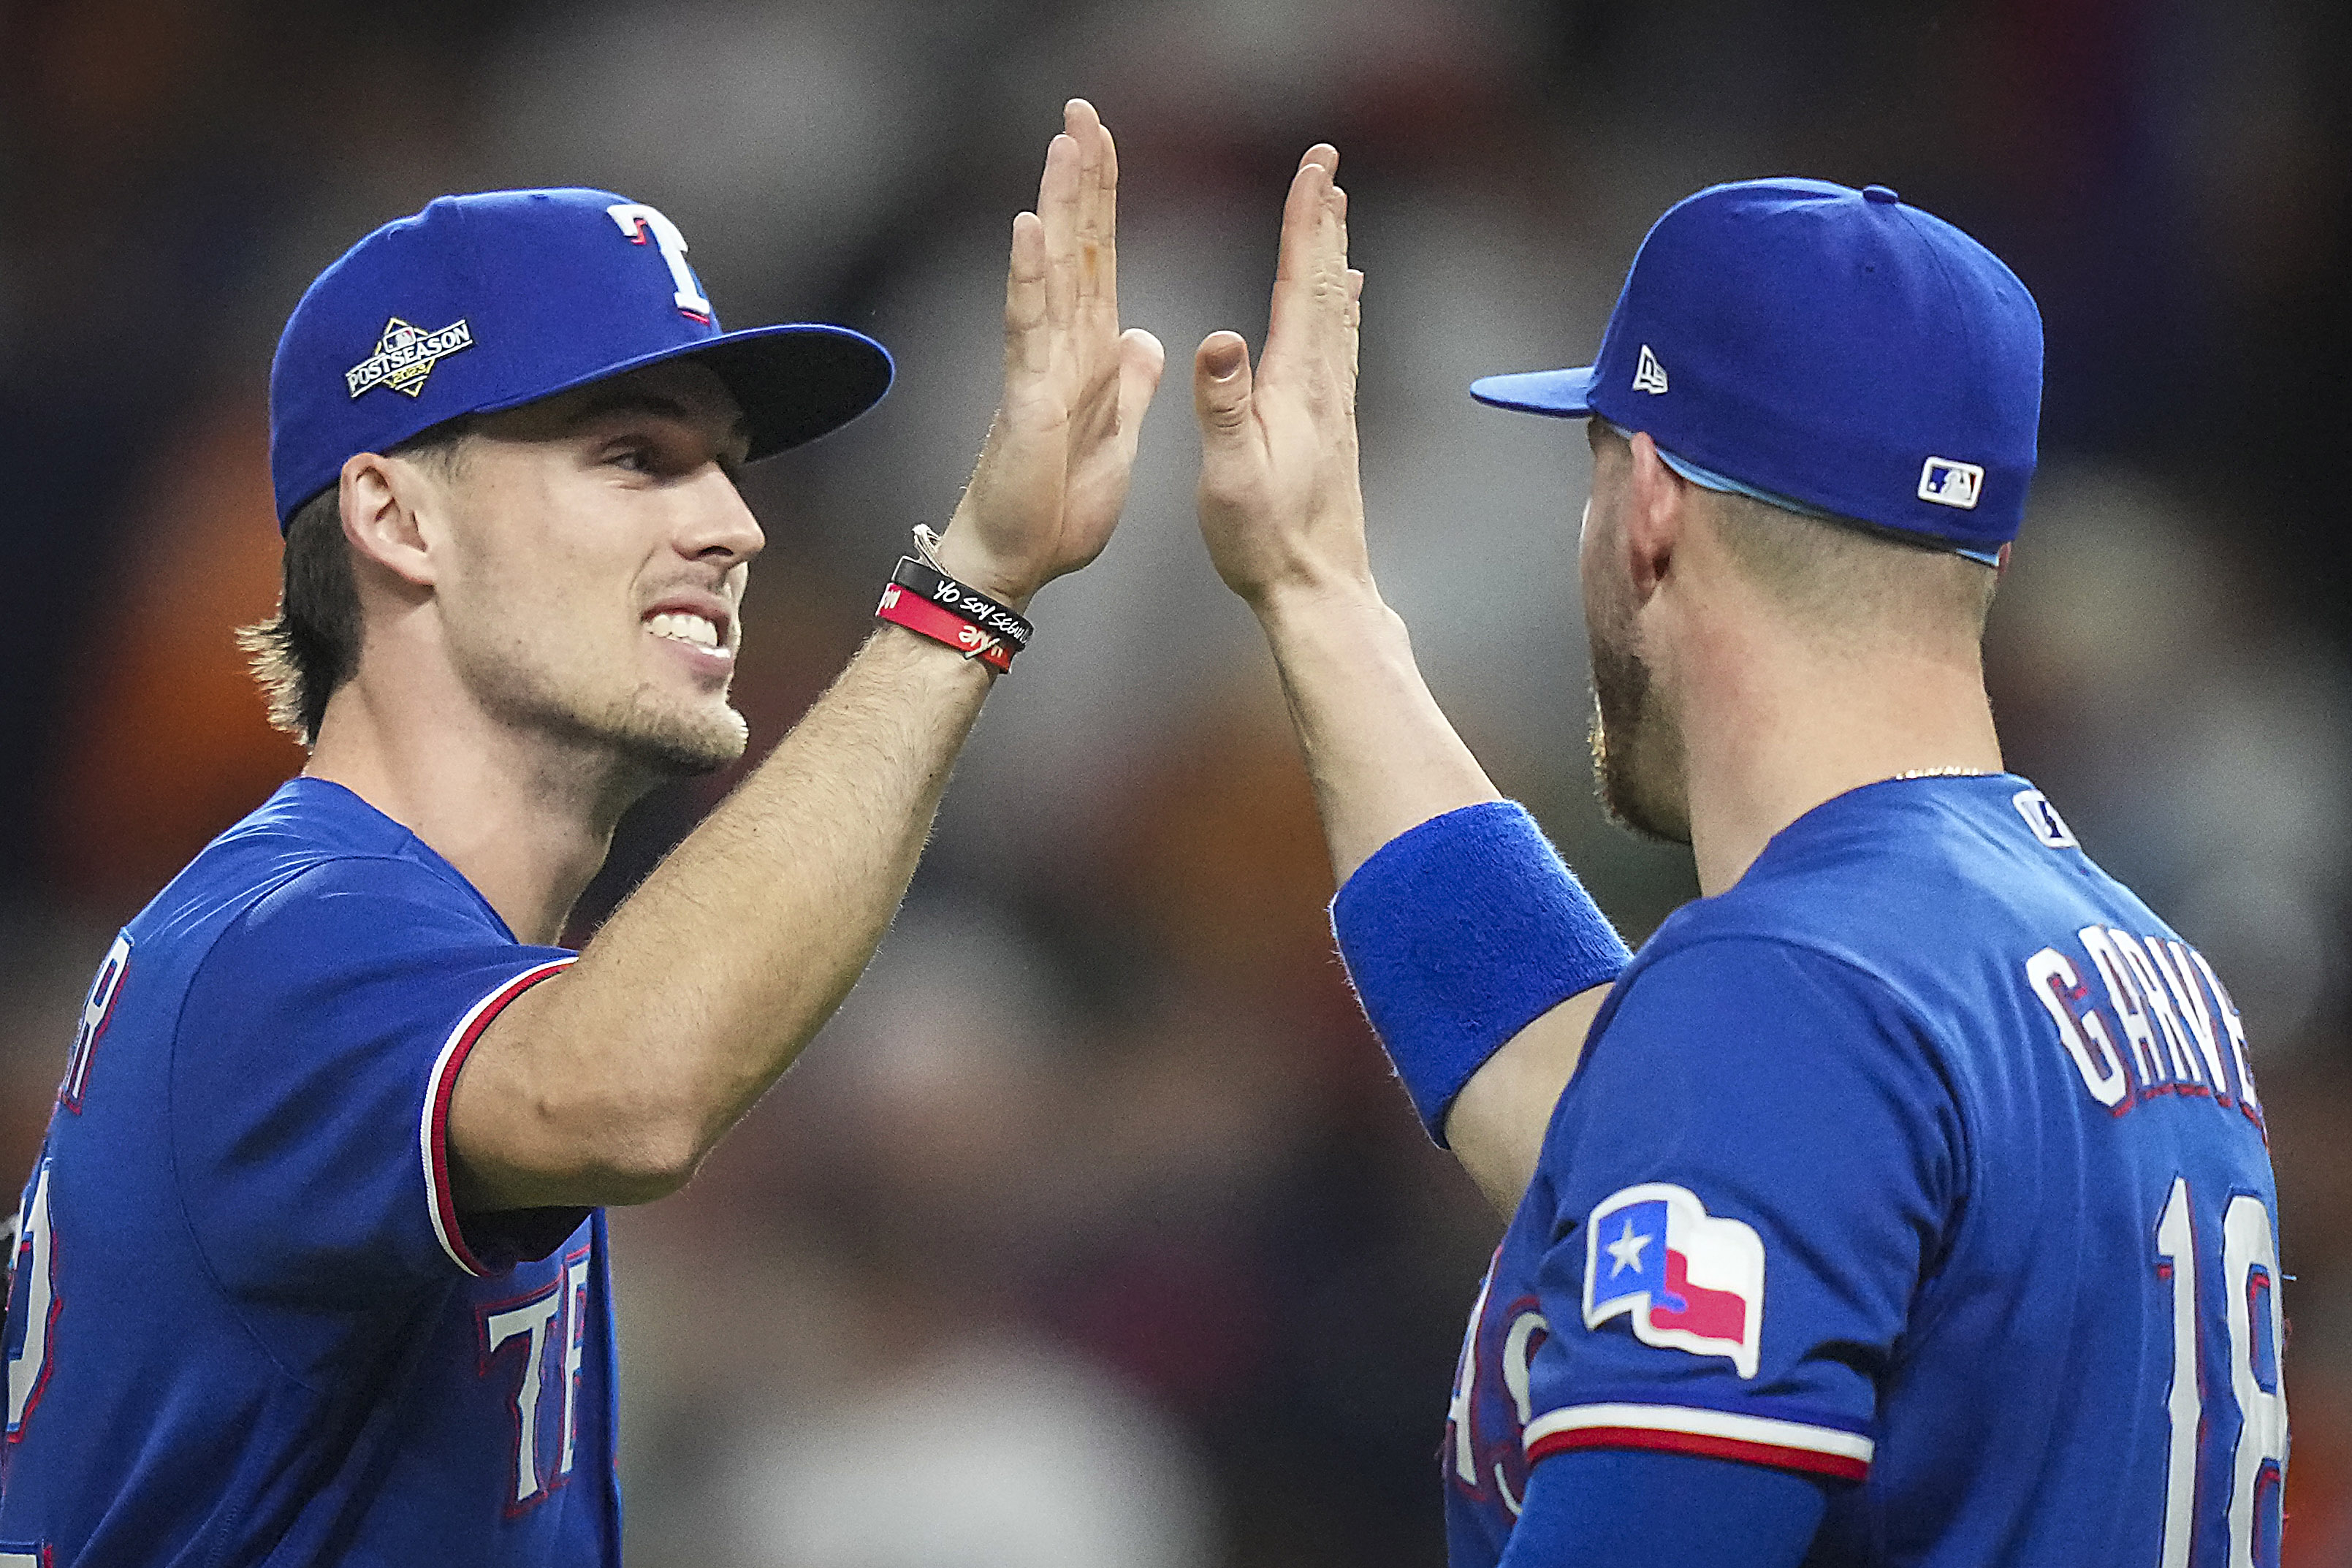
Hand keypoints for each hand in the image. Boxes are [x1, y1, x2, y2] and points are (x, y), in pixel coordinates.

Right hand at [934, 99, 1164, 609]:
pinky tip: (1028, 230)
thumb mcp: (1119, 436)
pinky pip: (1027, 331)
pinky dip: (1028, 280)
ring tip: (1063, 144)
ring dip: (1057, 208)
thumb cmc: (1058, 509)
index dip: (1102, 201)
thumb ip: (1130, 385)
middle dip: (1081, 179)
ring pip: (1051, 273)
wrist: (1019, 563)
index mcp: (1091, 356)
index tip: (1105, 143)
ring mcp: (1038, 369)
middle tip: (1082, 111)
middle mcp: (1061, 350)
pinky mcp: (1026, 401)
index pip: (1100, 260)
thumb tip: (1144, 336)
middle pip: (1075, 249)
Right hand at [1193, 145, 1368, 613]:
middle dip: (1322, 220)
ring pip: (1337, 309)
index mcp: (1294, 385)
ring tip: (1335, 211)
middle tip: (1326, 166)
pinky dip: (1342, 304)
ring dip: (1333, 253)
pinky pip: (1340, 344)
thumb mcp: (1228, 476)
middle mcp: (1323, 385)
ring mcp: (1334, 405)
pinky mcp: (1334, 426)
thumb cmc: (1263, 541)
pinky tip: (1349, 298)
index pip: (1301, 283)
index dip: (1304, 220)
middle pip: (1326, 283)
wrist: (1317, 589)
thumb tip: (1219, 337)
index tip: (1314, 165)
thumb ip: (1223, 405)